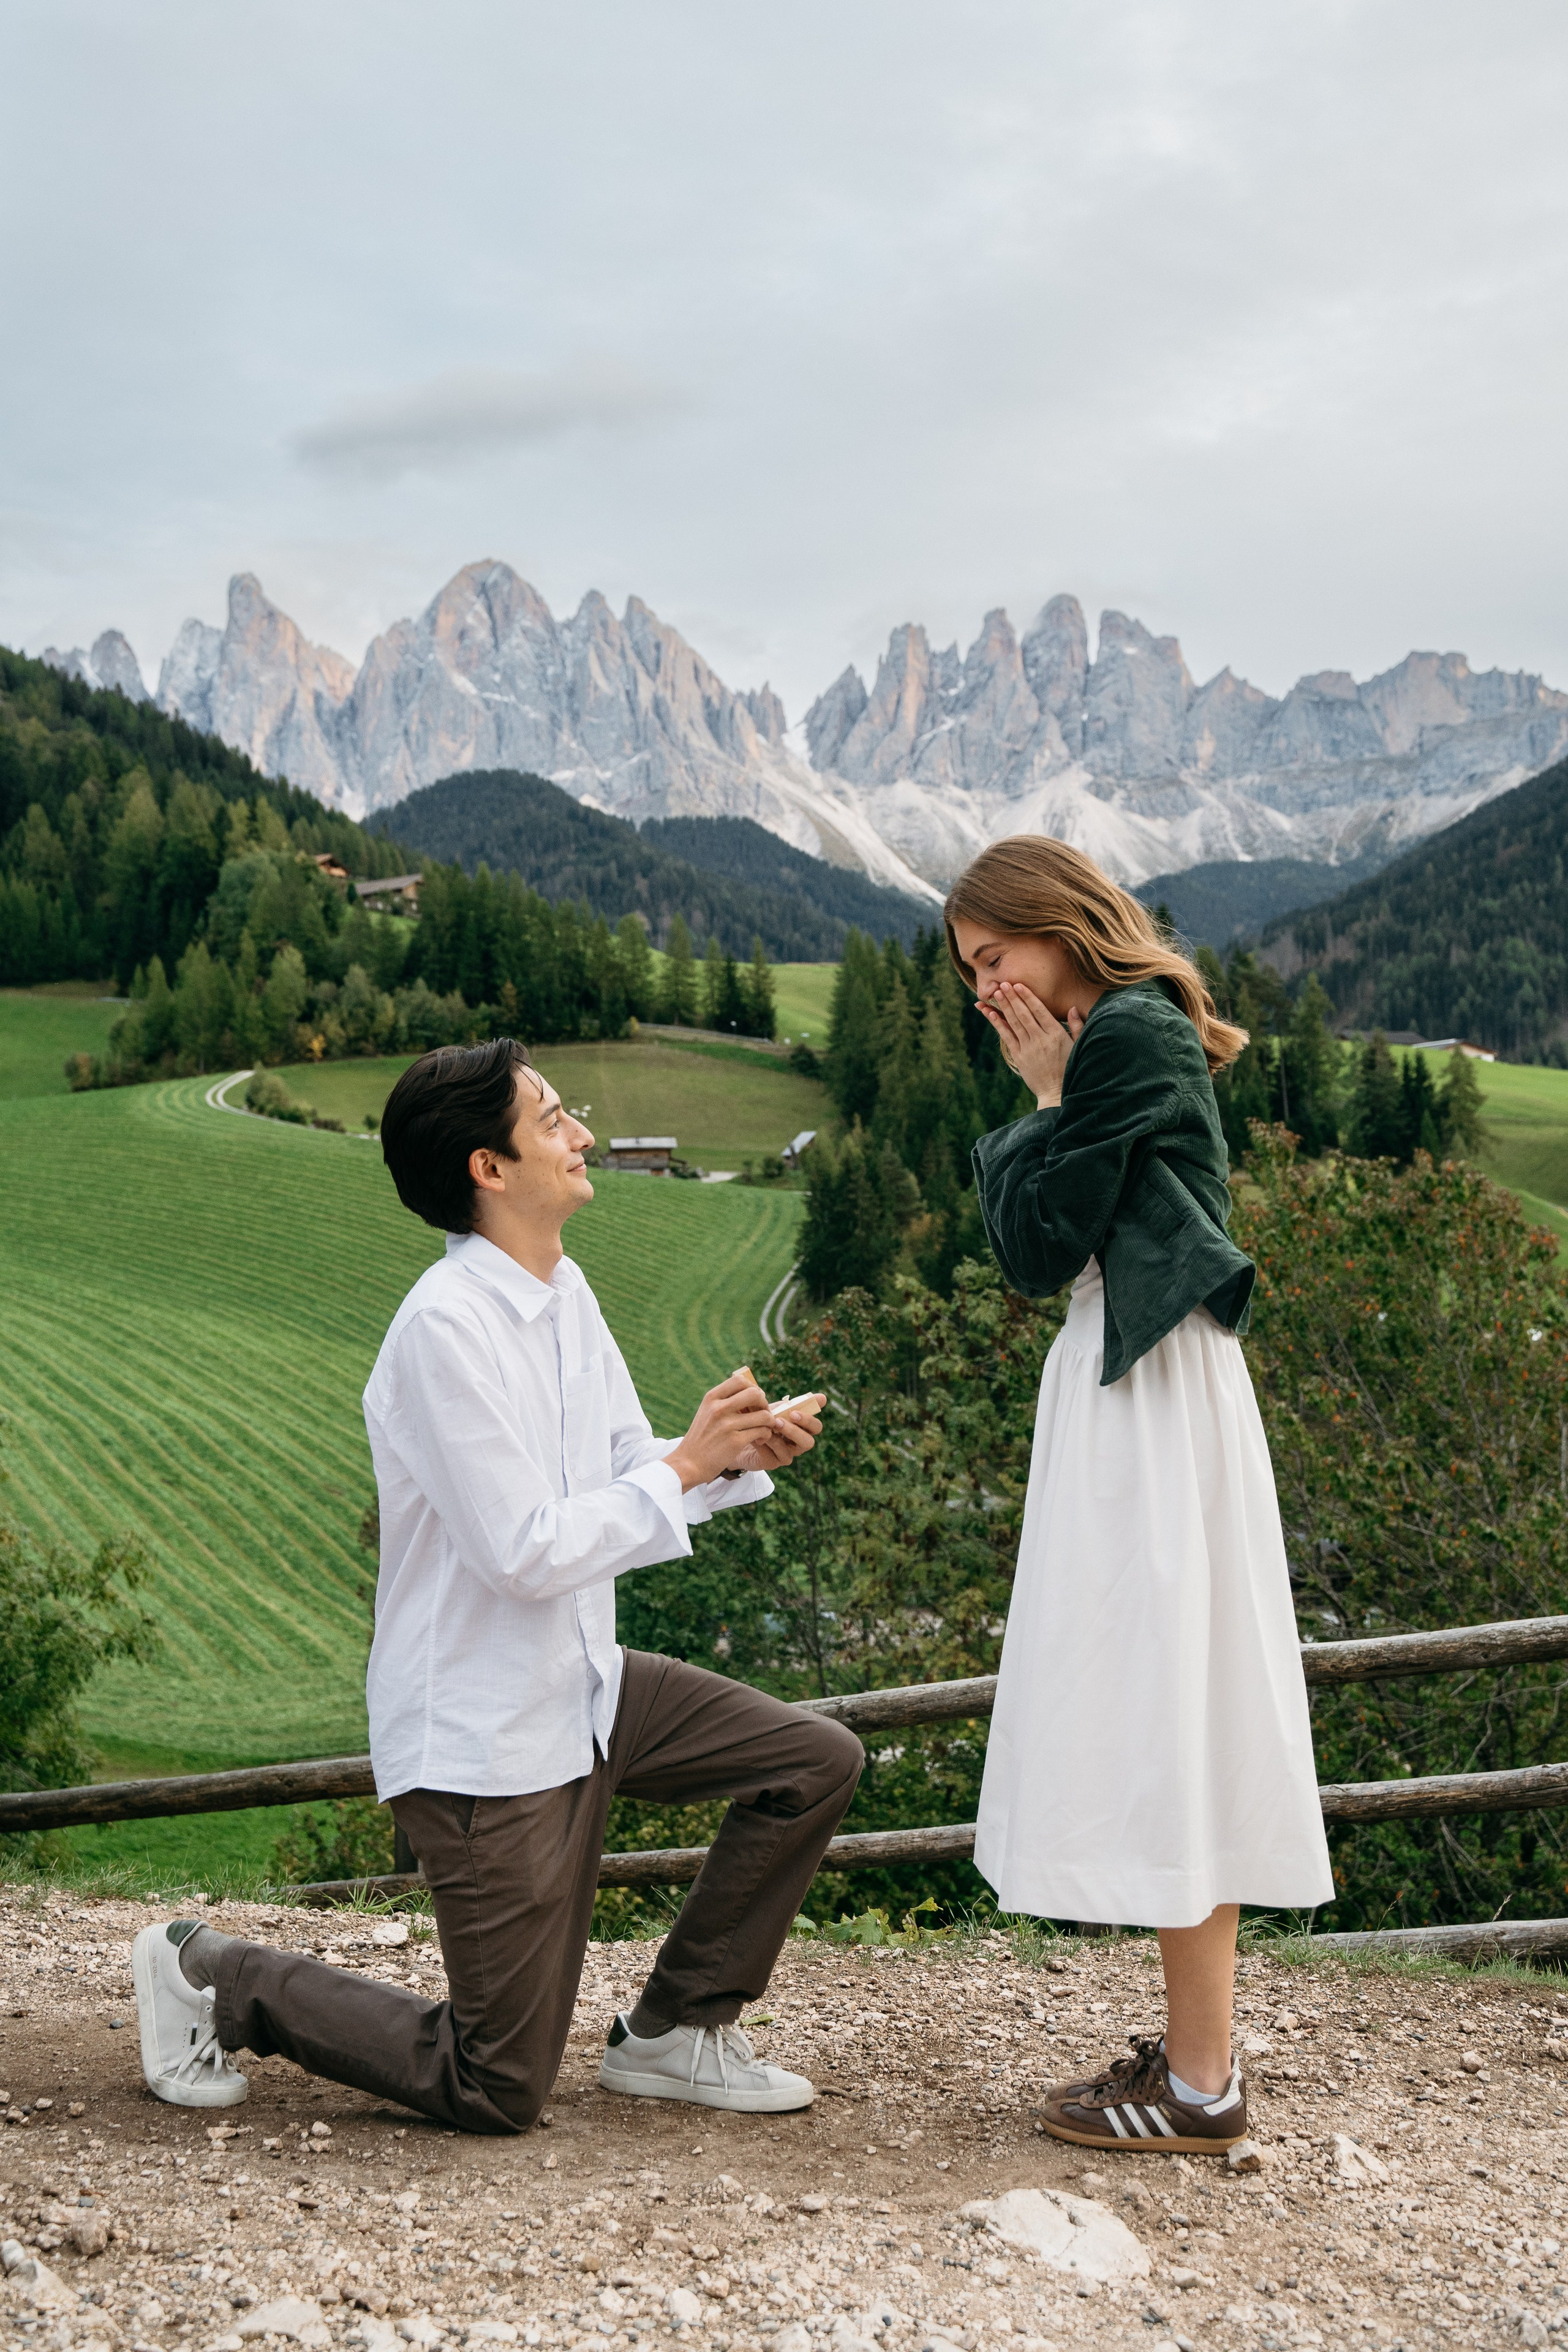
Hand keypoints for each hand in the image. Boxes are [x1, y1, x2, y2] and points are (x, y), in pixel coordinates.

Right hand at [665, 1370, 807, 1491]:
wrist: (689, 1463)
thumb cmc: (702, 1437)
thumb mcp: (707, 1412)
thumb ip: (724, 1400)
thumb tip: (752, 1390)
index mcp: (711, 1398)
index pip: (740, 1380)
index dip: (752, 1387)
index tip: (754, 1400)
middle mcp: (718, 1408)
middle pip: (755, 1394)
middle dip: (764, 1403)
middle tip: (762, 1414)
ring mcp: (727, 1425)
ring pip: (764, 1415)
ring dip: (769, 1422)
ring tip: (763, 1429)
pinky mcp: (735, 1442)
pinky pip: (762, 1431)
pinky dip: (766, 1435)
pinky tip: (759, 1440)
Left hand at [728, 1392, 823, 1477]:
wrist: (739, 1433)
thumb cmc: (761, 1419)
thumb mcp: (775, 1409)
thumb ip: (793, 1404)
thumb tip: (824, 1397)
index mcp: (801, 1429)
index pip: (816, 1427)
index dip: (809, 1420)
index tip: (794, 1412)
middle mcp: (797, 1444)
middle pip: (809, 1442)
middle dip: (796, 1430)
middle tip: (782, 1419)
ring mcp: (786, 1455)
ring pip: (790, 1452)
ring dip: (779, 1437)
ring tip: (769, 1425)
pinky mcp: (773, 1463)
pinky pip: (773, 1455)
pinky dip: (766, 1443)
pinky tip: (757, 1435)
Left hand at [977, 981, 1083, 1106]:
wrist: (1056, 1093)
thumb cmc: (1069, 1068)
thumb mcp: (1078, 1046)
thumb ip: (1076, 1026)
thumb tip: (1072, 1008)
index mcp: (1056, 1034)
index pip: (1039, 1011)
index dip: (1027, 997)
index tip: (1018, 985)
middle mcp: (1041, 1039)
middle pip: (1024, 1014)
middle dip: (1012, 998)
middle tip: (1003, 983)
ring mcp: (1028, 1049)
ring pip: (1013, 1023)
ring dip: (1003, 1007)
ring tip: (995, 993)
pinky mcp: (1019, 1057)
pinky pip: (1006, 1037)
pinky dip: (998, 1024)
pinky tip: (990, 1013)